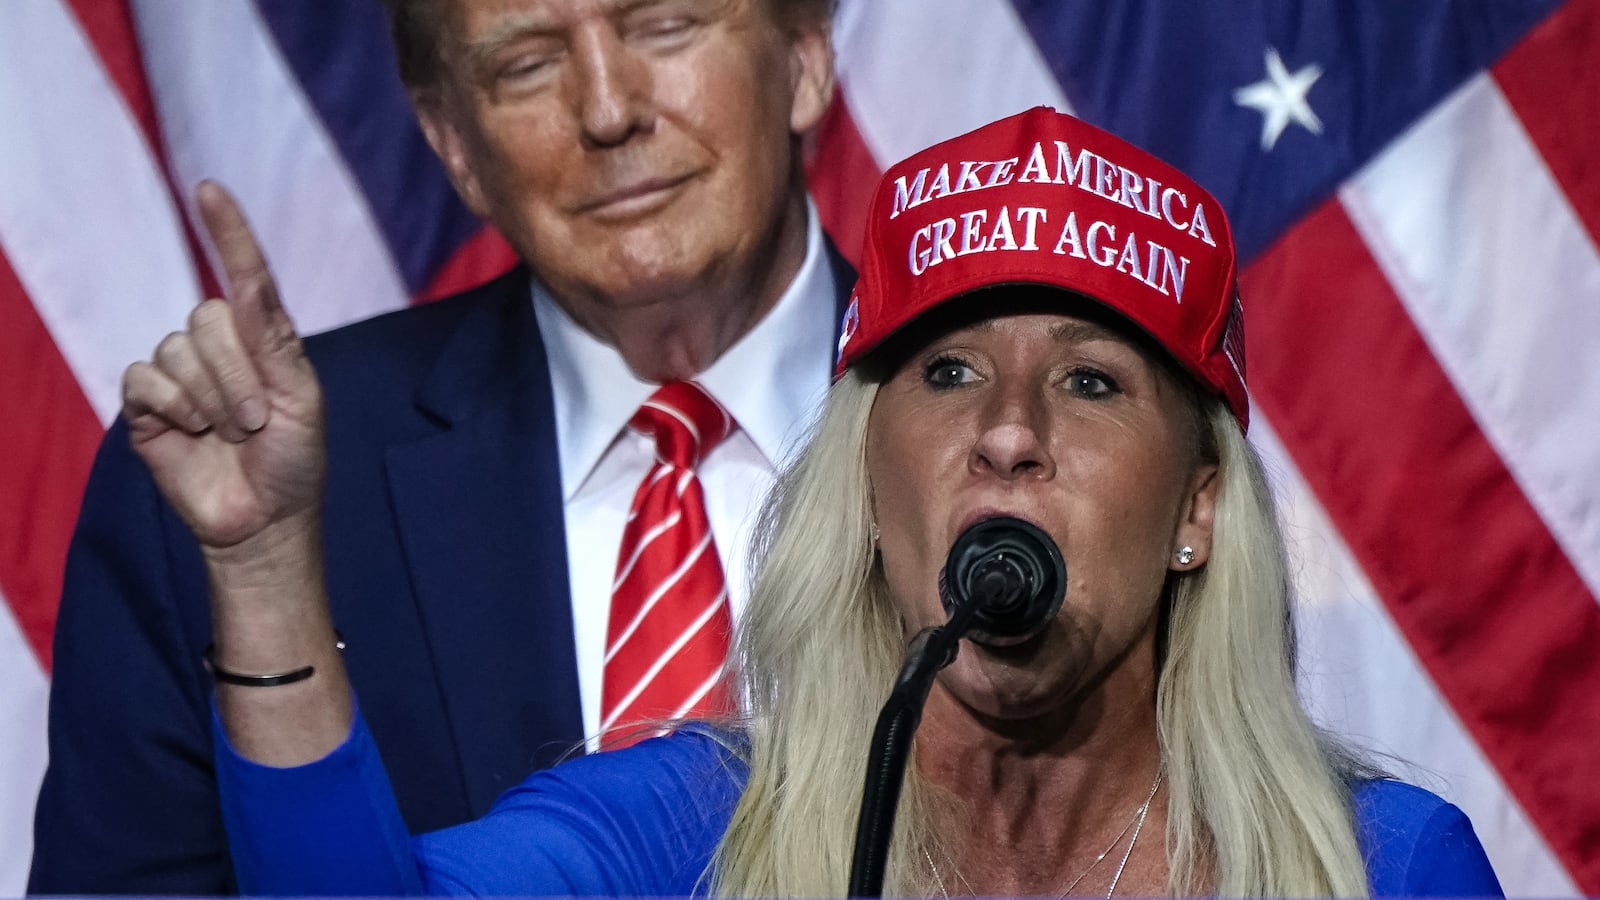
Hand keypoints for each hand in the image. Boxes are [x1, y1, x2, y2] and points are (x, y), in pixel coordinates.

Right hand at [121, 182, 324, 551]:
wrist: (264, 518)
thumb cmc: (293, 459)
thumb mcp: (301, 397)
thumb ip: (272, 339)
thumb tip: (246, 281)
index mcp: (262, 337)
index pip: (244, 274)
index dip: (227, 232)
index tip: (211, 189)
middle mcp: (218, 345)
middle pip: (206, 317)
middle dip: (236, 375)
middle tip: (256, 421)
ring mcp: (180, 372)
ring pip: (177, 350)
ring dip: (211, 399)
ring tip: (230, 433)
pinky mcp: (147, 403)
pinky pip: (145, 379)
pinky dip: (175, 408)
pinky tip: (193, 433)